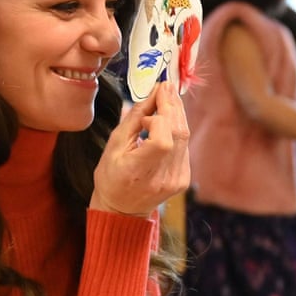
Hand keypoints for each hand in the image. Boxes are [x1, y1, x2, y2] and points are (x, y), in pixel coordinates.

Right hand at [90, 80, 189, 216]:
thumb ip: (134, 118)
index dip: (161, 116)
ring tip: (167, 97)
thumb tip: (153, 93)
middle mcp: (161, 178)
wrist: (123, 209)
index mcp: (138, 172)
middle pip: (177, 134)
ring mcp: (176, 180)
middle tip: (166, 87)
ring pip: (184, 137)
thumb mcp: (114, 145)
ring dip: (177, 114)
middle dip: (173, 106)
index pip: (162, 140)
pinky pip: (184, 146)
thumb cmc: (111, 176)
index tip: (153, 99)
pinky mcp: (183, 179)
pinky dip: (177, 130)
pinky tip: (168, 121)